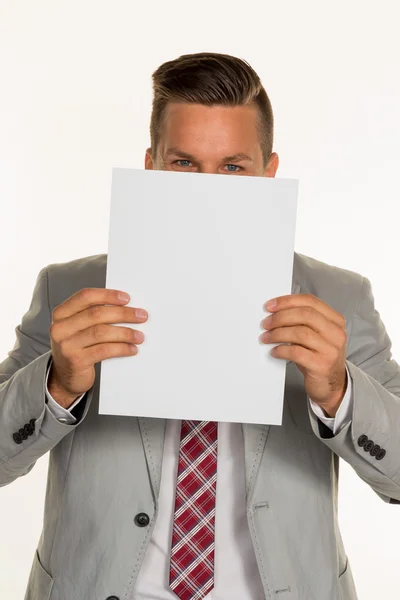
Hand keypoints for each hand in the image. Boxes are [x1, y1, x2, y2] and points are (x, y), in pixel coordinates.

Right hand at [48, 288, 147, 407]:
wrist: (65, 377)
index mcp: (61, 313)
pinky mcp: (77, 361)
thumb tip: (127, 307)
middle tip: (141, 316)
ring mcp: (67, 345)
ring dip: (125, 333)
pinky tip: (131, 349)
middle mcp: (60, 328)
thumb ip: (92, 315)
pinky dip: (121, 348)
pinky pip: (104, 350)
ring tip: (139, 336)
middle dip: (123, 314)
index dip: (107, 295)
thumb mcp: (77, 328)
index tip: (127, 298)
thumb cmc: (77, 347)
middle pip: (96, 314)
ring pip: (101, 332)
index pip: (85, 297)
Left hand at [260, 294, 346, 415]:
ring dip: (278, 334)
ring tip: (266, 338)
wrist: (331, 385)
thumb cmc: (318, 357)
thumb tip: (274, 312)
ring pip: (301, 333)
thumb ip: (302, 321)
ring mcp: (331, 350)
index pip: (311, 301)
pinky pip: (297, 352)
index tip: (270, 305)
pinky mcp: (322, 366)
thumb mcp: (316, 335)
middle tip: (265, 323)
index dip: (287, 301)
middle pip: (306, 315)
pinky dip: (282, 350)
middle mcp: (336, 333)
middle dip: (281, 317)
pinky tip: (274, 351)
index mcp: (335, 321)